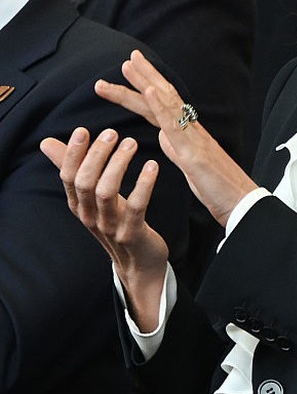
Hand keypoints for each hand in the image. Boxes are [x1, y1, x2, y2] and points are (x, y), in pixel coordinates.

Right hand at [40, 126, 167, 330]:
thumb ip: (75, 168)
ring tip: (132, 143)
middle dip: (96, 155)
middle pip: (85, 182)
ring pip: (107, 192)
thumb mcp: (93, 197)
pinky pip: (136, 206)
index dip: (73, 154)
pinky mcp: (132, 233)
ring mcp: (110, 227)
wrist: (139, 264)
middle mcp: (90, 216)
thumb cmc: (117, 221)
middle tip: (112, 133)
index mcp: (79, 205)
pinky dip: (143, 184)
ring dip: (118, 164)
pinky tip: (152, 165)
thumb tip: (46, 143)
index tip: (83, 130)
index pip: (68, 177)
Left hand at [94, 50, 258, 225]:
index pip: (163, 105)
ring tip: (128, 65)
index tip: (131, 70)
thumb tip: (163, 136)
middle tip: (128, 58)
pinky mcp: (194, 153)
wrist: (242, 204)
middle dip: (144, 77)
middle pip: (164, 97)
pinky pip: (175, 126)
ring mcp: (193, 139)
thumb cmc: (219, 189)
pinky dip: (161, 106)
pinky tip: (149, 91)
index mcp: (188, 134)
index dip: (146, 87)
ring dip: (146, 83)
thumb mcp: (190, 167)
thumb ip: (176, 149)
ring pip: (166, 104)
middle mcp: (191, 130)